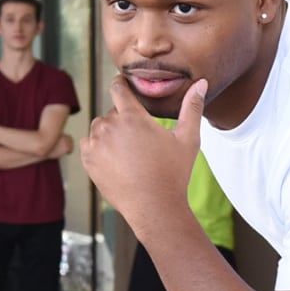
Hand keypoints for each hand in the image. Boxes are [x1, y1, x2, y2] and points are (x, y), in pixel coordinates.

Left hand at [85, 74, 206, 224]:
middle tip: (139, 138)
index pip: (118, 87)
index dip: (121, 84)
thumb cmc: (173, 173)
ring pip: (99, 128)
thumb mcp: (188, 139)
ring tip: (128, 151)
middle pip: (112, 111)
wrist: (154, 207)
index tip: (124, 86)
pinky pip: (89, 144)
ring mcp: (96, 144)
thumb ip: (192, 107)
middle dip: (123, 119)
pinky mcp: (88, 161)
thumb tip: (201, 82)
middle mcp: (110, 126)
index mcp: (132, 116)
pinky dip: (99, 148)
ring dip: (109, 133)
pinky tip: (116, 160)